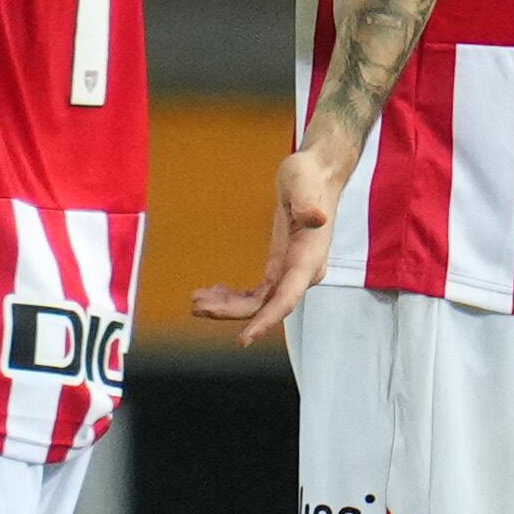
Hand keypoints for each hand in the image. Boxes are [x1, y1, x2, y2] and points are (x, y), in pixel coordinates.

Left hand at [193, 137, 346, 345]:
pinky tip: (213, 291)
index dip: (265, 320)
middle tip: (197, 306)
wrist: (317, 175)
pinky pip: (256, 293)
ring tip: (196, 300)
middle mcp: (302, 273)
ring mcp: (291, 272)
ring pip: (258, 302)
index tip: (244, 338)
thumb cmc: (310, 177)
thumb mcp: (305, 183)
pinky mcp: (281, 267)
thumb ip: (308, 202)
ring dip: (227, 306)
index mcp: (309, 259)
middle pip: (265, 305)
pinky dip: (234, 296)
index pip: (286, 298)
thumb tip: (317, 217)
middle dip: (231, 311)